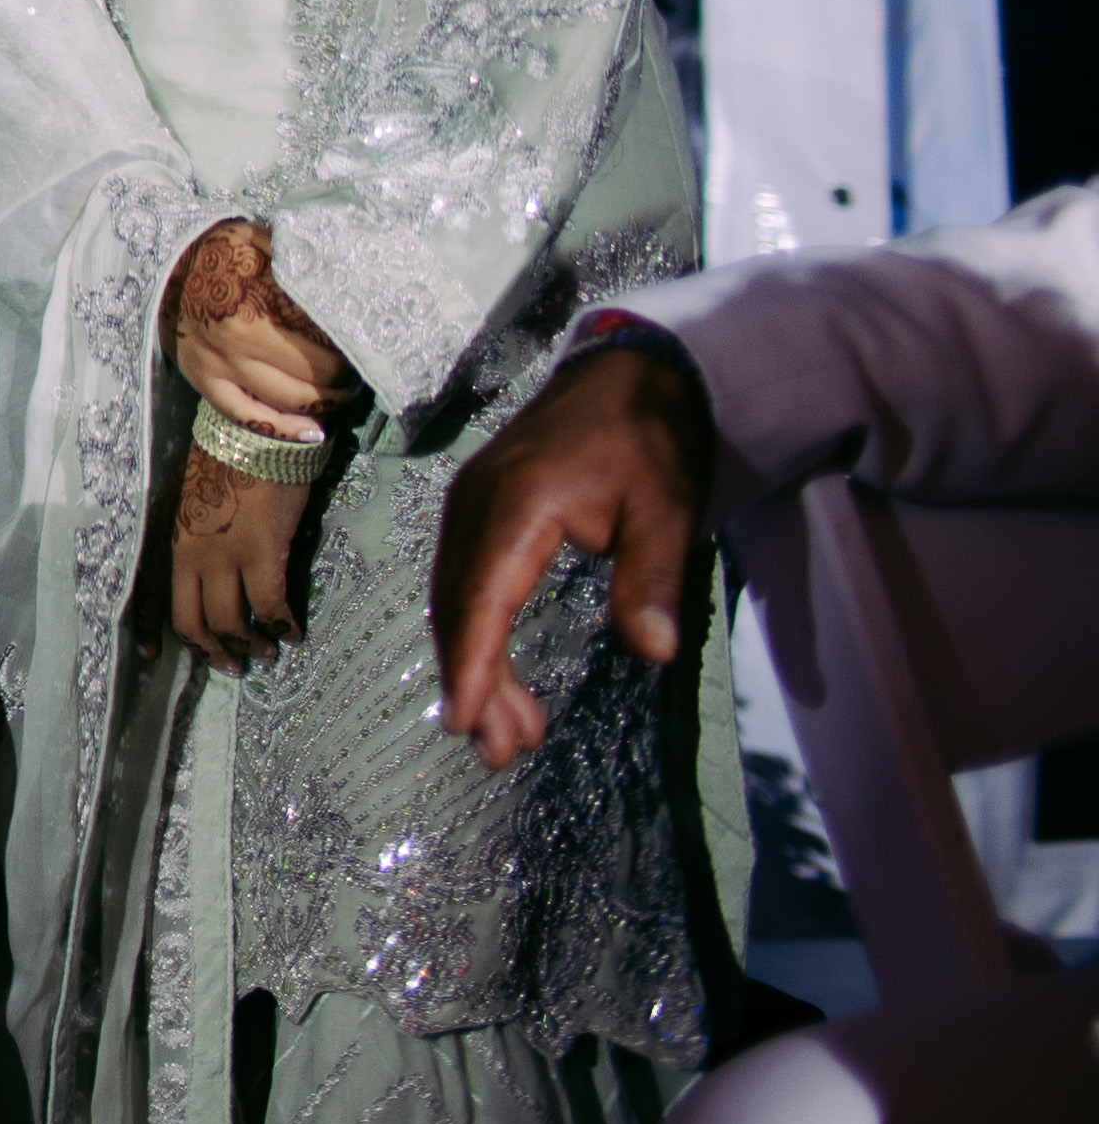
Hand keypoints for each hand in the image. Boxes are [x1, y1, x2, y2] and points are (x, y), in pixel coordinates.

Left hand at [149, 444, 324, 670]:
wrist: (252, 431)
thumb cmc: (223, 459)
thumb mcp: (188, 498)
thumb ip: (189, 534)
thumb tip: (205, 566)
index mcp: (167, 538)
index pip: (148, 593)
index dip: (149, 630)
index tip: (150, 655)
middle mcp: (188, 554)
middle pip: (191, 621)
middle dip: (211, 650)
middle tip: (231, 664)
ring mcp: (224, 555)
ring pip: (232, 623)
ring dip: (251, 645)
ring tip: (266, 652)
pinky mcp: (263, 552)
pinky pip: (272, 606)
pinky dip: (283, 627)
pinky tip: (294, 634)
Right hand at [167, 216, 356, 450]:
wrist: (164, 260)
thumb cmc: (218, 249)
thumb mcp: (260, 240)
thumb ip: (298, 257)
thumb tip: (346, 276)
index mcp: (249, 321)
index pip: (317, 359)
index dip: (348, 363)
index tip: (363, 355)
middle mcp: (231, 353)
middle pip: (303, 388)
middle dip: (339, 388)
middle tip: (357, 378)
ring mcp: (215, 370)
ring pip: (280, 406)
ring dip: (318, 408)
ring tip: (339, 397)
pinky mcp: (202, 380)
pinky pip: (245, 416)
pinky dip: (281, 429)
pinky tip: (311, 431)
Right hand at [431, 325, 715, 765]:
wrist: (630, 370)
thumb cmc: (650, 438)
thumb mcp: (667, 509)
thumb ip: (652, 580)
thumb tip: (652, 653)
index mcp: (516, 506)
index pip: (482, 599)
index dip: (474, 665)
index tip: (468, 722)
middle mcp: (475, 506)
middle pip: (458, 608)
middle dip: (474, 683)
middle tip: (500, 753)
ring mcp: (469, 506)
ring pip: (456, 598)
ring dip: (475, 663)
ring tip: (509, 732)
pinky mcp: (478, 510)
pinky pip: (463, 580)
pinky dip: (476, 631)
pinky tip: (499, 670)